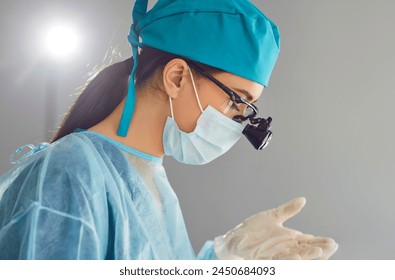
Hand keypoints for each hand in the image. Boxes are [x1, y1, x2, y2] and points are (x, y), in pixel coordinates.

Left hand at [213, 197, 337, 259]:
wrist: (234, 238)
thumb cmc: (253, 230)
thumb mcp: (272, 217)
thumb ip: (288, 210)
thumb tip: (303, 199)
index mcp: (289, 240)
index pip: (308, 242)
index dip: (321, 242)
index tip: (333, 241)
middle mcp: (284, 249)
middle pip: (305, 251)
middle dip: (318, 250)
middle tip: (331, 246)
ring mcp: (274, 255)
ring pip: (293, 257)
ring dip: (306, 255)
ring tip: (318, 251)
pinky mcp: (262, 259)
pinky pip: (276, 261)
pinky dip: (287, 259)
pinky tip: (296, 255)